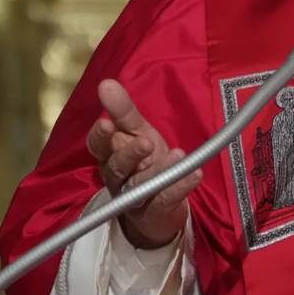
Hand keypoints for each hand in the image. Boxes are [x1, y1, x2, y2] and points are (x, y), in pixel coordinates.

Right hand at [86, 79, 198, 249]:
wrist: (157, 209)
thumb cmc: (144, 162)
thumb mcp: (136, 132)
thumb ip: (123, 111)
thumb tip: (106, 83)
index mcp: (110, 156)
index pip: (98, 146)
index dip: (101, 136)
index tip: (107, 123)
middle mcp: (117, 178)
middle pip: (118, 167)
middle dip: (130, 154)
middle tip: (146, 142)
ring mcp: (135, 197)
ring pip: (142, 184)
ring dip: (160, 169)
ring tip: (178, 155)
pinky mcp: (155, 212)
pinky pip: (166, 199)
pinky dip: (181, 187)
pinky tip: (195, 175)